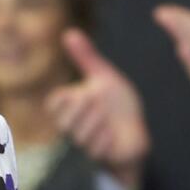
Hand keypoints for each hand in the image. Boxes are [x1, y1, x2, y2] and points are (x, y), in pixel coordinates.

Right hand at [46, 29, 149, 188]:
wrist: (136, 130)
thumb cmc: (116, 103)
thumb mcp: (103, 76)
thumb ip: (86, 57)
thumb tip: (69, 32)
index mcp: (70, 108)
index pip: (53, 103)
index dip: (67, 97)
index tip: (85, 90)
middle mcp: (74, 127)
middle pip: (65, 120)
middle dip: (85, 107)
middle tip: (98, 101)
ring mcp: (86, 144)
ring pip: (81, 135)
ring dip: (98, 122)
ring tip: (108, 117)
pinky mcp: (102, 157)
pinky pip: (98, 149)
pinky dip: (108, 138)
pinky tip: (116, 133)